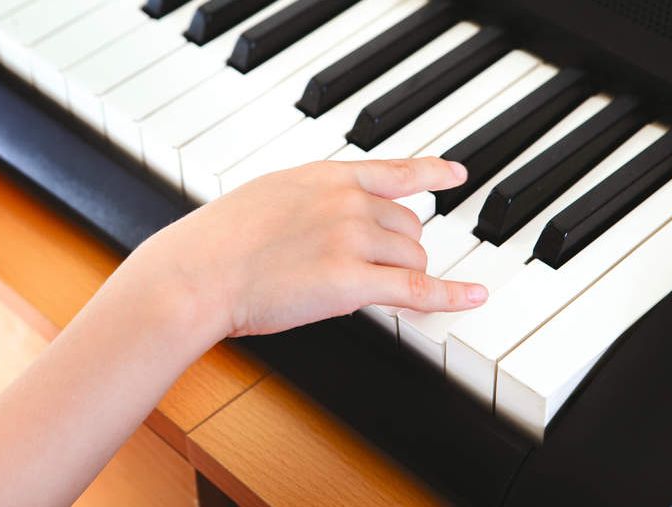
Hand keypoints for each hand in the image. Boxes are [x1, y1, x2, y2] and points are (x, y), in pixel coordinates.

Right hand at [131, 157, 487, 339]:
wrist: (199, 272)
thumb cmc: (220, 240)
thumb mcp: (271, 195)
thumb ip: (312, 199)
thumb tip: (335, 213)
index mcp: (327, 177)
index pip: (395, 171)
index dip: (433, 172)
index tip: (457, 174)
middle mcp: (347, 202)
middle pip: (409, 226)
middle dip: (399, 248)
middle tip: (371, 266)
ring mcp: (352, 240)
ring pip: (411, 258)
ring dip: (401, 273)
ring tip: (365, 285)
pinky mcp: (352, 283)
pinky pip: (416, 289)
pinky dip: (450, 295)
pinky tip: (472, 296)